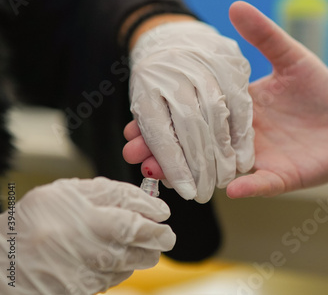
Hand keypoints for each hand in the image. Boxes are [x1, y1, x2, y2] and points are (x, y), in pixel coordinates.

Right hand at [0, 177, 174, 294]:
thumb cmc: (33, 221)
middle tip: (155, 231)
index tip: (163, 217)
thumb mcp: (69, 192)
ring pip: (133, 266)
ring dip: (137, 253)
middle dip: (156, 240)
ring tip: (120, 240)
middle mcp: (94, 254)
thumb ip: (112, 193)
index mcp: (92, 223)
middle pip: (146, 251)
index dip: (159, 223)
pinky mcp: (85, 293)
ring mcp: (90, 278)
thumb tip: (149, 201)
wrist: (1, 262)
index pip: (143, 227)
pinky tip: (101, 256)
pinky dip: (117, 267)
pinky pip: (115, 280)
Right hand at [124, 1, 327, 198]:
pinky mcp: (281, 178)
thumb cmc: (322, 90)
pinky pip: (261, 185)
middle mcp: (241, 137)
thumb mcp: (291, 57)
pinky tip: (230, 189)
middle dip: (164, 149)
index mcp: (239, 108)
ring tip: (159, 174)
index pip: (195, 112)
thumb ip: (264, 36)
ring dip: (189, 172)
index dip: (166, 117)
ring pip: (217, 168)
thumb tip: (234, 5)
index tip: (134, 119)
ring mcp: (259, 160)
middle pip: (196, 144)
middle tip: (134, 153)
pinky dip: (248, 188)